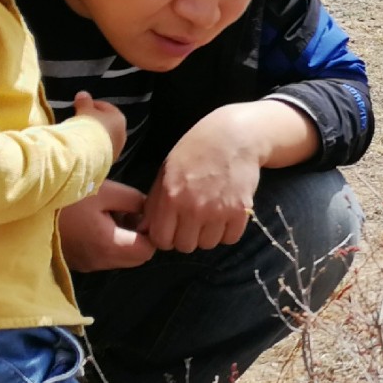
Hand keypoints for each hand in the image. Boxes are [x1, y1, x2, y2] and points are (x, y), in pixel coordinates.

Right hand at [58, 180, 154, 271]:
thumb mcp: (106, 190)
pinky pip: (102, 256)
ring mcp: (86, 264)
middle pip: (136, 258)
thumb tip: (149, 210)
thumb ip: (135, 201)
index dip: (151, 232)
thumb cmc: (67, 196)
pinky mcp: (76, 261)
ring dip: (123, 240)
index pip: (148, 250)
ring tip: (108, 214)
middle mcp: (98, 261)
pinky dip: (107, 242)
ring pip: (119, 258)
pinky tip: (94, 222)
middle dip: (139, 237)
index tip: (141, 214)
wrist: (25, 204)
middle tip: (126, 212)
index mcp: (108, 244)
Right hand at [73, 90, 125, 159]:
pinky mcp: (110, 159)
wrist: (89, 152)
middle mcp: (122, 133)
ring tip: (81, 134)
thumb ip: (84, 102)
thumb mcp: (84, 110)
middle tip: (81, 120)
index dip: (92, 105)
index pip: (105, 107)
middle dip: (95, 121)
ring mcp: (117, 148)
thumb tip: (83, 94)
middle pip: (107, 123)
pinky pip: (102, 149)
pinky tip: (84, 146)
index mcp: (119, 118)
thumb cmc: (89, 127)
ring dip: (95, 135)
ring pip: (105, 137)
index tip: (81, 106)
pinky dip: (95, 146)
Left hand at [145, 110, 264, 252]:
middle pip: (185, 246)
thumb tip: (143, 231)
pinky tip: (224, 215)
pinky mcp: (240, 211)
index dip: (164, 237)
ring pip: (208, 244)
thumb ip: (154, 204)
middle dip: (186, 237)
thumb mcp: (165, 172)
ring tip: (209, 215)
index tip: (171, 228)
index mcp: (170, 197)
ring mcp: (218, 211)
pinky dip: (227, 231)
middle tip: (191, 221)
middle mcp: (193, 208)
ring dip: (207, 234)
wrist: (232, 137)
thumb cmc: (195, 152)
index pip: (161, 240)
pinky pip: (230, 238)